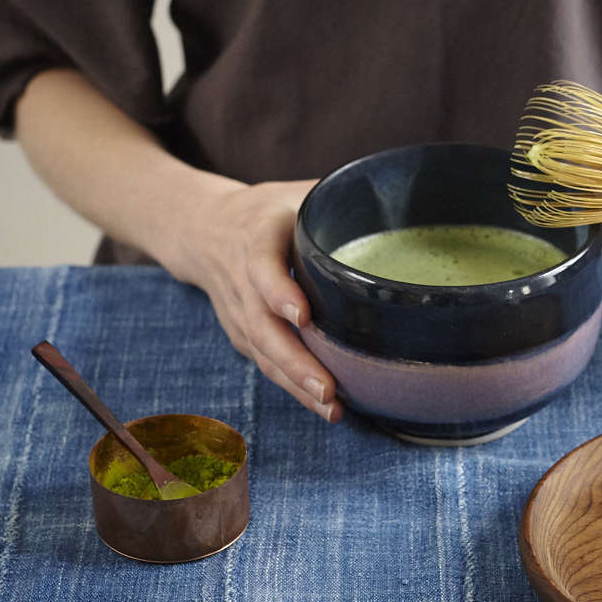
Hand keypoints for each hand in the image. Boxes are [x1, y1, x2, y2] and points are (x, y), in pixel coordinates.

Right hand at [175, 178, 342, 421]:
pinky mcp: (243, 335)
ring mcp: (239, 313)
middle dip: (295, 362)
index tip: (303, 316)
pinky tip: (327, 407)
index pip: (262, 267)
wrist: (203, 230)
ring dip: (297, 385)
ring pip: (263, 354)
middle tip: (328, 389)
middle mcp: (241, 280)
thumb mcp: (294, 193)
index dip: (280, 292)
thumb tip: (398, 202)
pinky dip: (294, 388)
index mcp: (256, 237)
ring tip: (333, 408)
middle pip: (262, 327)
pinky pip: (267, 364)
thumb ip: (337, 200)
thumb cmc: (266, 211)